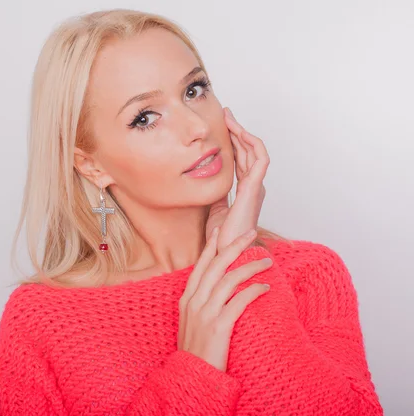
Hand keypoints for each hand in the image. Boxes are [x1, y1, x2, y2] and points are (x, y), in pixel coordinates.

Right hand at [178, 227, 271, 371]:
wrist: (192, 376)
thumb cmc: (195, 350)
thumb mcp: (191, 322)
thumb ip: (201, 302)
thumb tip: (217, 286)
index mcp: (186, 299)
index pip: (200, 265)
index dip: (211, 246)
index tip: (220, 230)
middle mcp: (194, 302)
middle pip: (216, 266)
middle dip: (234, 246)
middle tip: (250, 232)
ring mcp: (205, 313)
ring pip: (229, 280)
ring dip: (250, 266)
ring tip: (266, 260)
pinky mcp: (218, 326)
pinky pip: (239, 302)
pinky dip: (253, 291)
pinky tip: (265, 286)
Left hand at [206, 107, 269, 249]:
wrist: (227, 254)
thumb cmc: (223, 237)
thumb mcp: (214, 208)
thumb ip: (215, 192)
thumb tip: (207, 178)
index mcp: (245, 191)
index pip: (241, 159)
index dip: (234, 141)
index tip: (223, 126)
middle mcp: (253, 187)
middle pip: (248, 152)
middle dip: (237, 131)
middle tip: (226, 113)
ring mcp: (256, 187)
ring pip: (255, 151)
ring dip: (244, 133)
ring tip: (230, 118)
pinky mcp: (255, 189)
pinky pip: (260, 160)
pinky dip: (252, 144)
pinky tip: (240, 132)